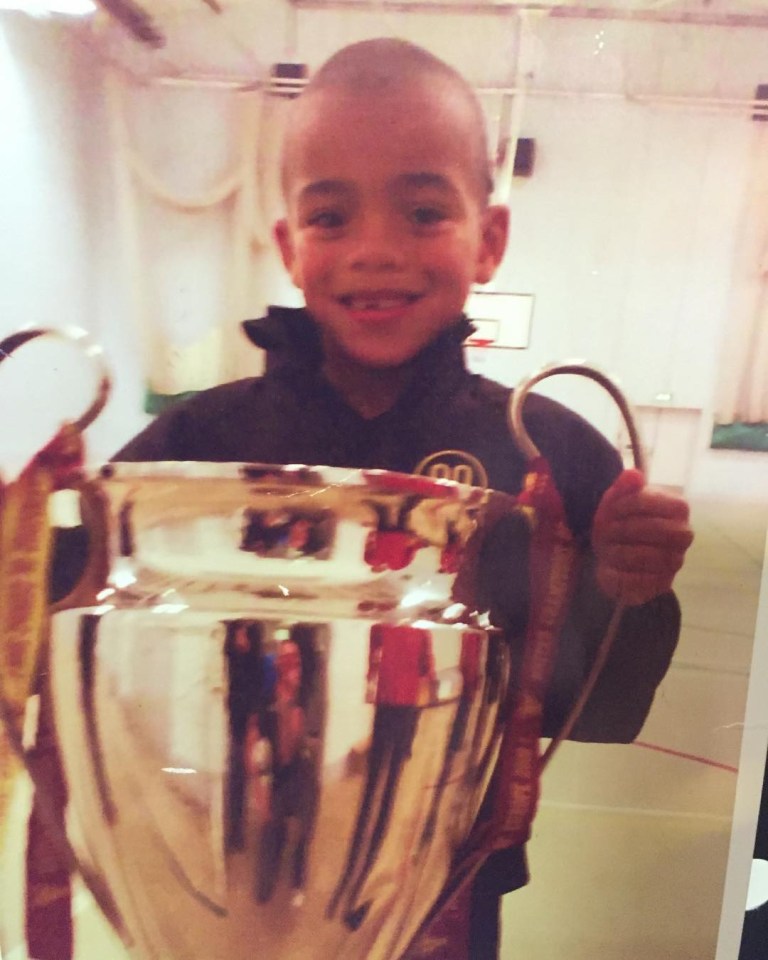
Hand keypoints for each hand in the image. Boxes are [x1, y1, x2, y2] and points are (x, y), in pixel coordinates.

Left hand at [591, 469, 693, 605]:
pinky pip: (639, 581)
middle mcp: (683, 535)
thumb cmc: (620, 521)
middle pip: (657, 531)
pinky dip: (618, 573)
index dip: (630, 504)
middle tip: (604, 530)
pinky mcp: (660, 585)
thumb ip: (624, 486)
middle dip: (624, 530)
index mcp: (678, 508)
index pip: (658, 502)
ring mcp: (675, 561)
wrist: (614, 554)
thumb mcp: (617, 500)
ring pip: (647, 557)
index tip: (611, 508)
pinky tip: (608, 566)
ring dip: (617, 551)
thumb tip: (633, 474)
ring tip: (604, 547)